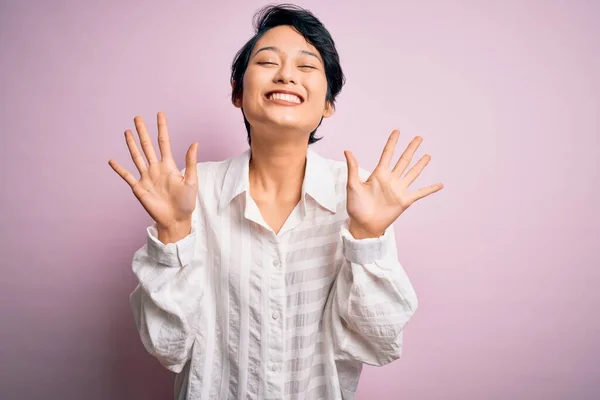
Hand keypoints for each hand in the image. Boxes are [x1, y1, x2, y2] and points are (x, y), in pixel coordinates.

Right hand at [108, 112, 198, 233]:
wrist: (176, 220)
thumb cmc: (186, 202)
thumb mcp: (191, 181)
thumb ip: (190, 162)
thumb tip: (195, 143)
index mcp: (169, 165)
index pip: (164, 142)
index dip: (162, 128)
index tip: (160, 114)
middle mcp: (156, 168)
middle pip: (147, 146)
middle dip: (143, 131)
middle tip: (138, 117)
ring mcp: (146, 177)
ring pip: (137, 156)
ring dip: (131, 144)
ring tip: (127, 131)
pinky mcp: (139, 188)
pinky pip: (127, 176)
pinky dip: (119, 169)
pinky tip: (112, 160)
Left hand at [344, 129, 443, 238]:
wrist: (363, 224)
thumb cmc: (356, 207)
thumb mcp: (353, 185)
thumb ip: (353, 168)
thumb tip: (347, 150)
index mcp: (378, 174)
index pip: (387, 154)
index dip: (392, 143)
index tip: (397, 131)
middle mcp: (391, 180)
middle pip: (403, 160)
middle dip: (411, 149)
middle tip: (419, 138)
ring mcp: (399, 190)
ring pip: (412, 173)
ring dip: (420, 164)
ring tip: (428, 156)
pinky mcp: (405, 201)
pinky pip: (420, 193)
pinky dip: (430, 189)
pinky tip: (440, 185)